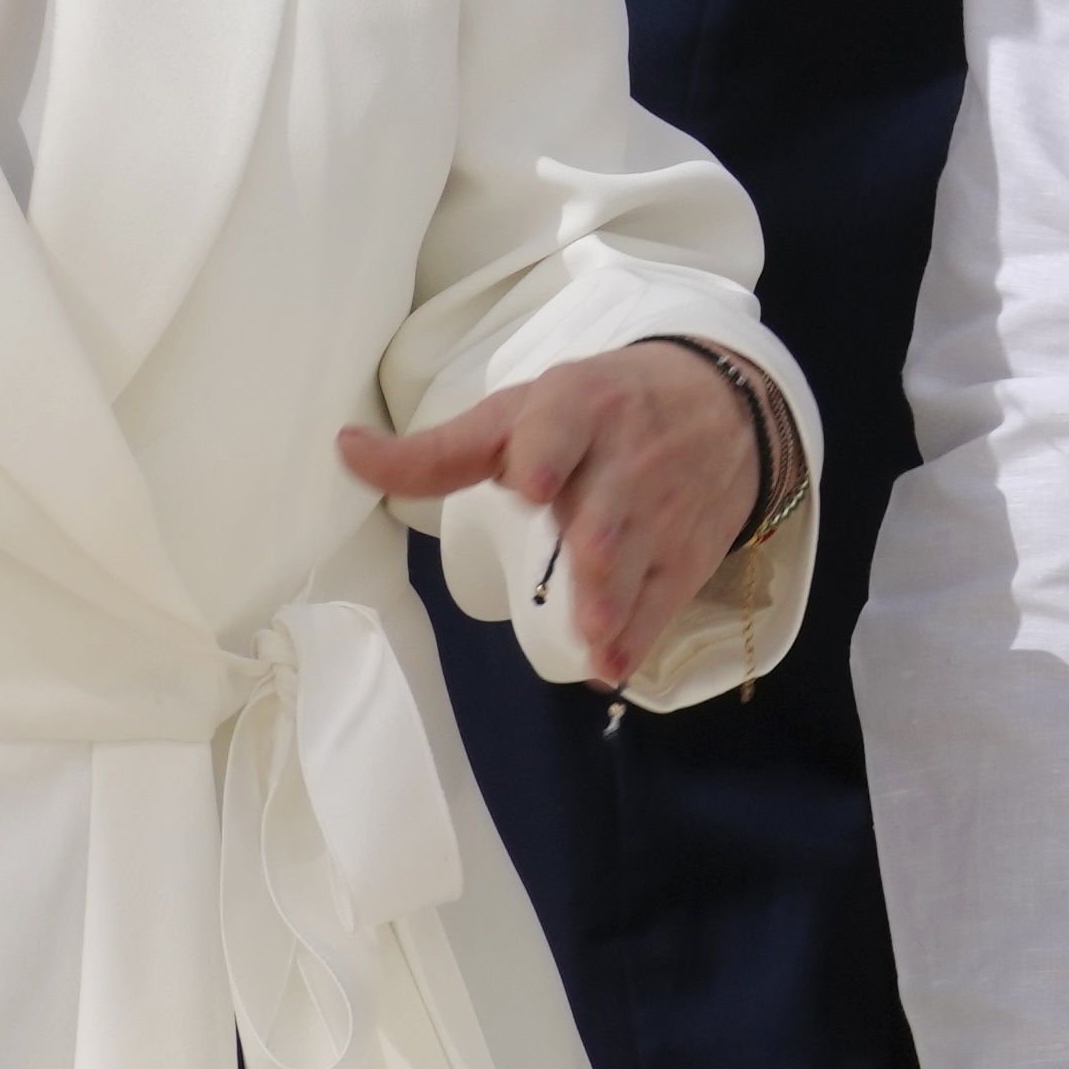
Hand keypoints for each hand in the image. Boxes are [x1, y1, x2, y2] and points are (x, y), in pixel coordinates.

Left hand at [338, 337, 785, 689]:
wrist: (722, 404)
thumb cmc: (595, 413)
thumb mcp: (521, 413)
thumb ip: (439, 450)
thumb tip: (346, 452)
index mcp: (576, 408)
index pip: (562, 426)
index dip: (548, 453)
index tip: (533, 482)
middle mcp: (625, 458)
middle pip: (606, 507)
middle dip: (597, 538)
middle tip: (585, 561)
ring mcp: (662, 509)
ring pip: (638, 560)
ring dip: (615, 599)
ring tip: (593, 635)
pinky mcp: (689, 552)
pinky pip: (664, 598)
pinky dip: (639, 635)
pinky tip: (612, 664)